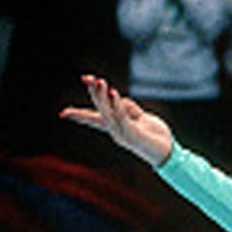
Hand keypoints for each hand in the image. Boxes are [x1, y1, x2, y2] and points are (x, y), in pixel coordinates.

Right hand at [59, 75, 173, 166]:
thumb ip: (128, 107)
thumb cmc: (155, 135)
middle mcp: (116, 131)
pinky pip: (122, 117)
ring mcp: (123, 134)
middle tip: (87, 78)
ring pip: (108, 114)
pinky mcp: (133, 135)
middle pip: (100, 111)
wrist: (169, 152)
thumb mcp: (140, 116)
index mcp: (115, 127)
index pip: (94, 119)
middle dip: (94, 94)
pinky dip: (117, 104)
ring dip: (103, 97)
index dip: (79, 115)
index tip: (62, 114)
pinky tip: (113, 93)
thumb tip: (115, 97)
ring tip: (99, 82)